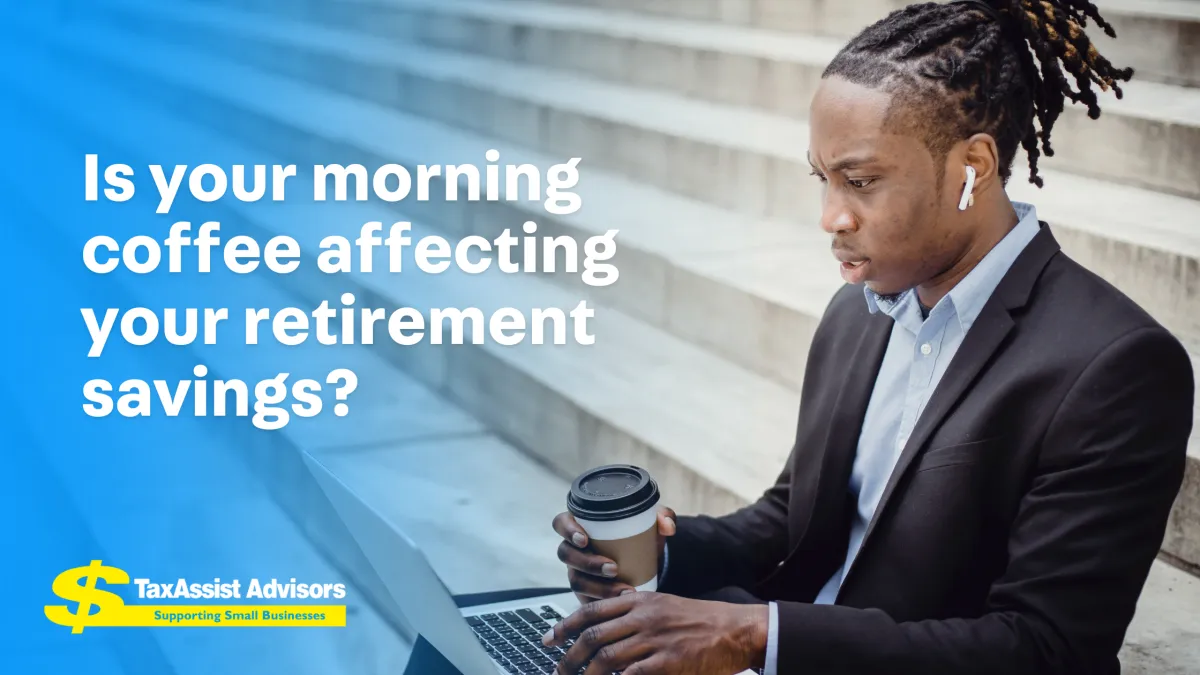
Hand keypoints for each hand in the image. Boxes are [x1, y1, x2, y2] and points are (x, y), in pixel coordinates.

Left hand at [541, 592, 767, 674]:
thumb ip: (633, 608)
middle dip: (569, 657)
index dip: (564, 626)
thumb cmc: (698, 620)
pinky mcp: (668, 662)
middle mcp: (643, 617)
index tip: (548, 640)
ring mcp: (655, 639)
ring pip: (607, 658)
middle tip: (558, 670)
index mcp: (638, 601)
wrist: (734, 629)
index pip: (591, 611)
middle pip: (592, 636)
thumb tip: (604, 615)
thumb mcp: (662, 604)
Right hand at [552, 506, 675, 604]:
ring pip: (576, 581)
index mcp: (581, 525)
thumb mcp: (650, 523)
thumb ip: (662, 517)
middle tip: (613, 568)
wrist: (643, 562)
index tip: (584, 539)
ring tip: (623, 590)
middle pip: (566, 554)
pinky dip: (603, 603)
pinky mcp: (585, 594)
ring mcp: (577, 572)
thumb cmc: (639, 536)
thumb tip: (667, 526)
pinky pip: (585, 601)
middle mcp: (574, 549)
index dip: (567, 530)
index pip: (561, 523)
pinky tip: (620, 604)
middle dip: (588, 564)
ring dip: (598, 587)